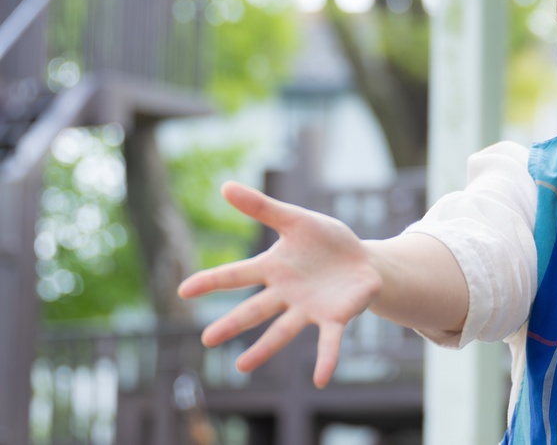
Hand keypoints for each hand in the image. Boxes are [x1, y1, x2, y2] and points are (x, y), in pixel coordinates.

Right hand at [177, 181, 381, 388]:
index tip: (184, 290)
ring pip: (283, 331)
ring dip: (264, 349)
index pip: (237, 274)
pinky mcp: (334, 318)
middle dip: (232, 323)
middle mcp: (286, 293)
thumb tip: (225, 186)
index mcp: (274, 268)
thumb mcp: (296, 219)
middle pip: (255, 309)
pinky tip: (320, 379)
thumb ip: (263, 208)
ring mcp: (308, 309)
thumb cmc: (327, 241)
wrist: (364, 261)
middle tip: (207, 339)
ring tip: (242, 368)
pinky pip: (328, 342)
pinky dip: (325, 360)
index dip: (212, 281)